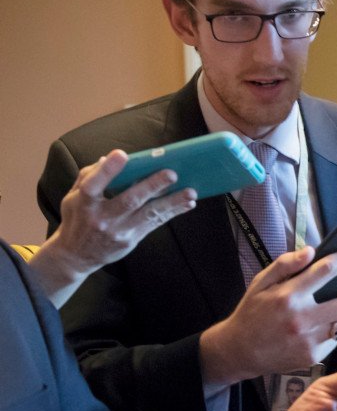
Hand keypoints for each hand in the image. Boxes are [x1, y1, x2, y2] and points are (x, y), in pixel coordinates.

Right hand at [30, 150, 195, 306]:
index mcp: (84, 203)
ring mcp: (118, 231)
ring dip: (172, 202)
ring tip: (191, 192)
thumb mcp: (73, 197)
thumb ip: (89, 176)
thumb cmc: (77, 218)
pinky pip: (155, 224)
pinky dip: (172, 212)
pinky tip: (187, 204)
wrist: (76, 256)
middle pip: (129, 200)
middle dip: (151, 186)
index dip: (107, 170)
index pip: (93, 184)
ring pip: (148, 214)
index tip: (122, 154)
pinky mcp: (131, 240)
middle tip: (171, 174)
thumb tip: (107, 158)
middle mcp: (101, 218)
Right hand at [199, 244, 336, 386]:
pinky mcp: (313, 357)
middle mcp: (301, 318)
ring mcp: (309, 340)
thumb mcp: (261, 282)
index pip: (329, 269)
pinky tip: (328, 324)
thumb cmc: (252, 312)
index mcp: (289, 294)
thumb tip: (311, 251)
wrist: (239, 351)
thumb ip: (285, 264)